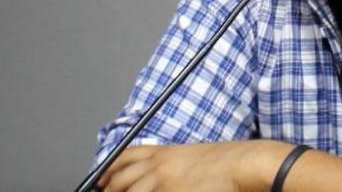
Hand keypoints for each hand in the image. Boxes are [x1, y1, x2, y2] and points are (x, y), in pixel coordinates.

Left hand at [98, 140, 291, 191]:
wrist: (241, 164)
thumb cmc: (222, 160)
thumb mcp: (188, 155)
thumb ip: (167, 163)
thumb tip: (152, 175)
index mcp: (162, 152)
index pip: (124, 158)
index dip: (108, 170)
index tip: (100, 180)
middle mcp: (158, 167)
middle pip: (121, 180)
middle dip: (110, 190)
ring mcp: (164, 185)